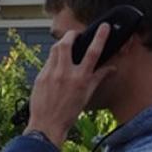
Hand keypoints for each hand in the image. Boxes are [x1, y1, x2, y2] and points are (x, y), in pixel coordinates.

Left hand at [25, 23, 115, 146]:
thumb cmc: (68, 113)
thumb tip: (111, 68)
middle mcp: (65, 74)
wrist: (47, 125)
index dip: (99, 37)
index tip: (104, 27)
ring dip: (61, 44)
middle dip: (71, 35)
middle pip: (66, 43)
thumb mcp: (87, 95)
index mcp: (80, 79)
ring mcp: (50, 74)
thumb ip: (98, 78)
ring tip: (65, 46)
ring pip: (54, 50)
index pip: (93, 52)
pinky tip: (56, 65)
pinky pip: (47, 62)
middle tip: (75, 35)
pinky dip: (53, 59)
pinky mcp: (40, 77)